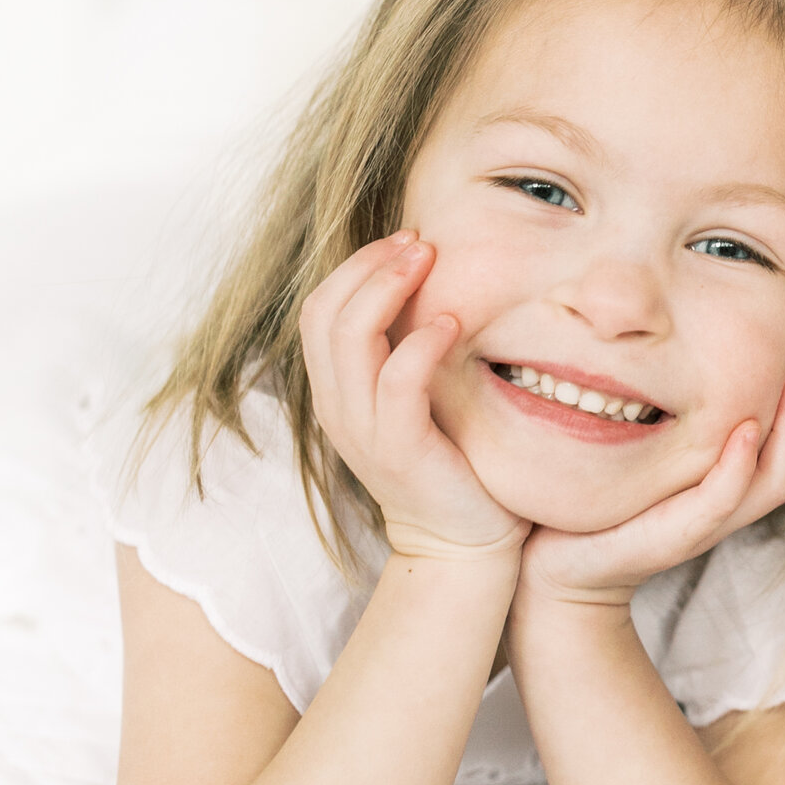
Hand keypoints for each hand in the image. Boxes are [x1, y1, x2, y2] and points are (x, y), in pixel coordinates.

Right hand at [299, 232, 523, 561]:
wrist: (464, 544)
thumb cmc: (454, 464)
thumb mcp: (420, 401)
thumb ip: (409, 353)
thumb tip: (433, 286)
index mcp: (338, 392)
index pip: (320, 308)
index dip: (356, 265)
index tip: (406, 241)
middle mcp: (339, 408)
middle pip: (324, 312)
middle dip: (369, 264)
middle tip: (418, 240)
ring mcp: (363, 430)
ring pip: (349, 337)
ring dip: (389, 287)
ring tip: (430, 260)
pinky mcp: (399, 450)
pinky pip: (396, 383)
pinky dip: (420, 344)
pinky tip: (452, 322)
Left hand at [517, 368, 784, 612]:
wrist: (558, 567)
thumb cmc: (603, 503)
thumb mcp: (651, 457)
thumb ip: (679, 424)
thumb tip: (691, 358)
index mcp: (728, 493)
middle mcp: (726, 511)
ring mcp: (703, 526)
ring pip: (778, 483)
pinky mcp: (673, 536)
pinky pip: (722, 500)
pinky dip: (741, 465)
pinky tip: (744, 429)